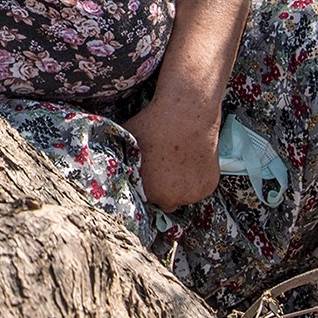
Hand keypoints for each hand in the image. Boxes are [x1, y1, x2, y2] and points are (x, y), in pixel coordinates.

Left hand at [124, 91, 221, 211]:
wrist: (186, 115)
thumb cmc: (152, 126)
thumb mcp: (126, 143)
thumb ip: (121, 160)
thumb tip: (108, 164)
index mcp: (148, 193)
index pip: (144, 200)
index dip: (146, 186)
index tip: (148, 173)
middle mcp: (170, 200)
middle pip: (165, 201)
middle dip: (163, 189)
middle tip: (164, 168)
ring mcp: (192, 194)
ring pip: (184, 196)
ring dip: (181, 185)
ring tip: (179, 161)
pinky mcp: (209, 186)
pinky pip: (200, 188)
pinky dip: (197, 178)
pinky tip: (192, 160)